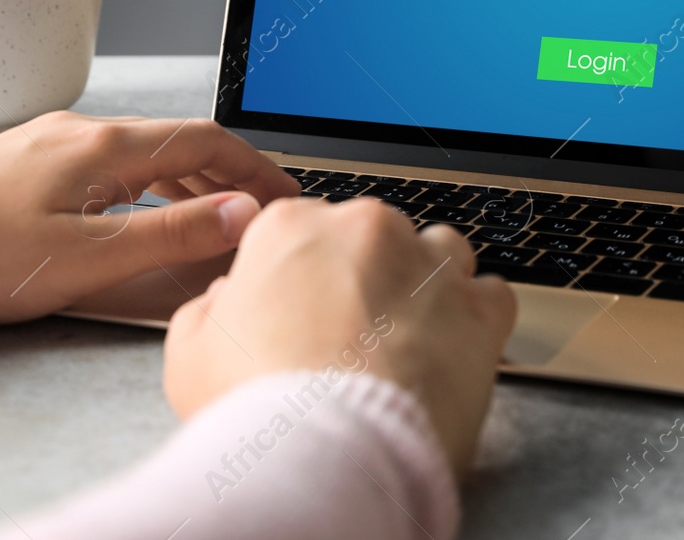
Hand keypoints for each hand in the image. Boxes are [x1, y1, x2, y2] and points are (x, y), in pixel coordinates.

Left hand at [0, 112, 297, 322]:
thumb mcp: (83, 260)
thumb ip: (169, 236)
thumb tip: (240, 215)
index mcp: (101, 147)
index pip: (206, 140)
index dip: (256, 170)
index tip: (288, 199)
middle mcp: (79, 130)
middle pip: (178, 140)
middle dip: (229, 174)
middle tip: (262, 214)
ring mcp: (49, 142)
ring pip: (142, 152)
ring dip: (189, 180)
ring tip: (216, 219)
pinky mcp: (25, 162)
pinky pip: (108, 164)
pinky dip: (146, 185)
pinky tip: (141, 215)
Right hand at [162, 197, 516, 474]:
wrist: (326, 456)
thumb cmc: (257, 408)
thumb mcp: (191, 352)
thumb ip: (211, 309)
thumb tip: (227, 300)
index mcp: (290, 227)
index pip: (304, 228)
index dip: (304, 275)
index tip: (306, 310)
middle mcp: (363, 229)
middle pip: (373, 236)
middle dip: (368, 276)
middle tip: (353, 336)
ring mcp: (427, 264)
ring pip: (439, 252)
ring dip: (427, 286)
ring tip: (408, 340)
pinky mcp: (479, 309)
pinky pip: (492, 294)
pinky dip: (477, 320)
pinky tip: (453, 352)